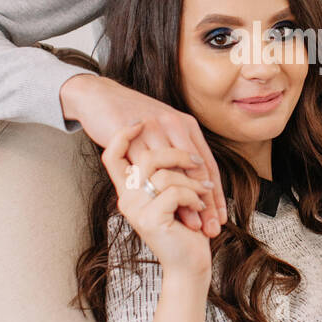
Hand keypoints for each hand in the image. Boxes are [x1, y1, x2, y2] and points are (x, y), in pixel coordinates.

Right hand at [60, 72, 225, 235]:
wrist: (99, 95)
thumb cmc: (129, 114)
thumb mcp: (162, 126)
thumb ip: (176, 147)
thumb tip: (192, 178)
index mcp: (185, 123)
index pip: (207, 162)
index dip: (215, 190)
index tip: (221, 214)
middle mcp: (173, 125)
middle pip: (199, 169)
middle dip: (209, 202)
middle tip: (215, 226)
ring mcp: (154, 134)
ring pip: (180, 175)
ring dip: (191, 203)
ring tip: (197, 224)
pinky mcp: (135, 143)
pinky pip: (157, 175)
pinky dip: (171, 197)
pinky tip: (176, 213)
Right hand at [101, 122, 213, 278]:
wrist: (187, 268)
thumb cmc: (182, 231)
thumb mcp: (170, 198)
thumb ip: (163, 175)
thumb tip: (174, 147)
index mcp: (127, 190)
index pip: (111, 156)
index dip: (121, 136)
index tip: (138, 123)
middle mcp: (126, 198)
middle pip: (145, 158)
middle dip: (179, 155)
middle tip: (197, 163)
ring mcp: (136, 209)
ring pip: (164, 173)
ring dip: (193, 181)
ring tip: (205, 193)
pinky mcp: (151, 219)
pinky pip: (174, 192)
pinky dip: (193, 197)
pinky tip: (199, 208)